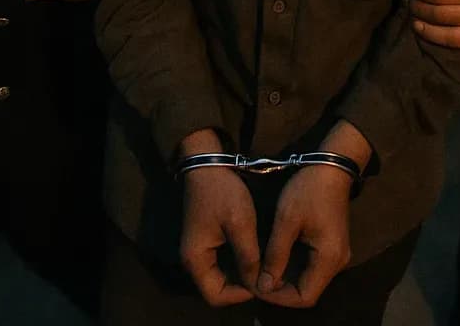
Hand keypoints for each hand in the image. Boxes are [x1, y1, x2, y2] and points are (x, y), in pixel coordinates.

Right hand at [179, 131, 259, 307]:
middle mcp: (193, 260)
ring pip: (220, 276)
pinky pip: (221, 263)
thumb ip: (248, 256)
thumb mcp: (240, 224)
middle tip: (266, 278)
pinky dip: (237, 264)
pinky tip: (255, 257)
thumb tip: (259, 284)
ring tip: (264, 269)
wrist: (208, 164)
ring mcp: (198, 250)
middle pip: (217, 289)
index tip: (262, 283)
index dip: (240, 295)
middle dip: (242, 287)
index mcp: (196, 259)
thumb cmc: (223, 193)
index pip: (215, 296)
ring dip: (241, 276)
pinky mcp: (205, 240)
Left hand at [256, 166, 353, 307]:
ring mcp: (336, 255)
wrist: (330, 166)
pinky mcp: (332, 246)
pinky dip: (292, 269)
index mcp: (329, 259)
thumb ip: (275, 256)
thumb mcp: (286, 221)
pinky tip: (275, 261)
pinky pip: (311, 267)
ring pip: (308, 280)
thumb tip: (262, 286)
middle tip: (255, 281)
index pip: (305, 297)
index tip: (256, 287)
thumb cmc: (308, 190)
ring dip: (285, 280)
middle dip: (280, 290)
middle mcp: (337, 263)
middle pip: (308, 291)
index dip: (279, 298)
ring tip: (261, 272)